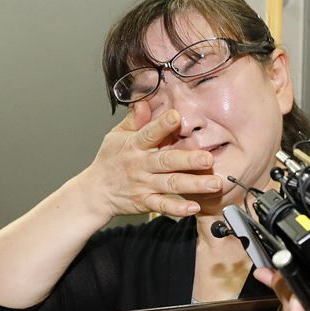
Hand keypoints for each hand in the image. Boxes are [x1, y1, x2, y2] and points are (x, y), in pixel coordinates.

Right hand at [85, 102, 222, 218]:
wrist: (95, 192)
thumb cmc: (109, 161)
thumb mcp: (116, 136)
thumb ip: (133, 120)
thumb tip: (145, 102)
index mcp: (134, 145)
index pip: (149, 133)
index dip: (162, 125)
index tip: (176, 117)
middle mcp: (141, 165)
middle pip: (167, 161)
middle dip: (189, 160)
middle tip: (209, 158)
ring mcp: (144, 185)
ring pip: (171, 184)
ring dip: (193, 184)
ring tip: (214, 183)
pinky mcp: (145, 202)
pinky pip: (163, 206)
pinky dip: (178, 208)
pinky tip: (194, 207)